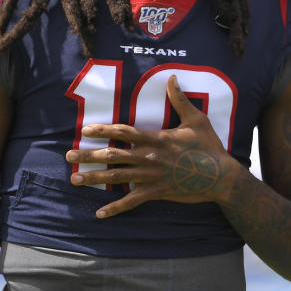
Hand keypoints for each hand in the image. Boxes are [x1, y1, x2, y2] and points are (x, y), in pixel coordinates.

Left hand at [65, 74, 236, 217]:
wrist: (221, 176)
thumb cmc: (209, 146)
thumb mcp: (196, 120)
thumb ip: (180, 100)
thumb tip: (172, 78)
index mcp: (157, 138)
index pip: (124, 132)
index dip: (103, 130)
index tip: (85, 129)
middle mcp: (151, 157)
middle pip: (113, 155)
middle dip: (89, 155)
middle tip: (68, 154)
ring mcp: (153, 176)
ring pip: (117, 178)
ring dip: (94, 179)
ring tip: (74, 179)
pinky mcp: (158, 192)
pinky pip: (132, 201)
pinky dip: (115, 208)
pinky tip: (99, 213)